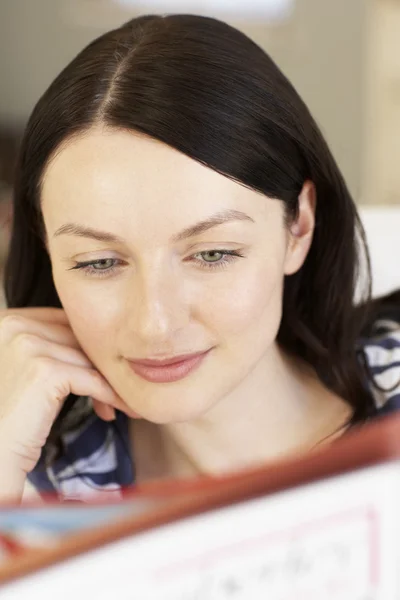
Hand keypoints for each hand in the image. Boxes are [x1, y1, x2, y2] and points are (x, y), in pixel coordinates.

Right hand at [0, 307, 128, 480]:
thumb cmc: (11, 416)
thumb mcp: (29, 370)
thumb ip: (54, 348)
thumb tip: (101, 342)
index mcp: (9, 319)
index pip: (65, 322)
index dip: (88, 346)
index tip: (108, 367)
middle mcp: (14, 325)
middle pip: (79, 339)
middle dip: (102, 365)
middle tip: (123, 387)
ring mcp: (28, 346)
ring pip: (89, 360)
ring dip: (110, 382)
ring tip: (123, 402)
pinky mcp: (44, 371)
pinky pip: (92, 380)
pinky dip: (110, 395)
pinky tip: (117, 409)